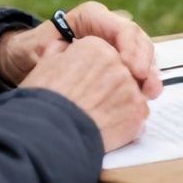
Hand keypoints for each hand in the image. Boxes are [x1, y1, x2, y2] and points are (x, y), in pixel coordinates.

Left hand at [0, 1, 163, 98]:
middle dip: (145, 62)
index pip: (121, 27)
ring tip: (150, 92)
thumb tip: (72, 56)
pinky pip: (136, 66)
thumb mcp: (37, 49)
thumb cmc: (30, 51)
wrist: (24, 60)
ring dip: (149, 73)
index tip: (132, 70)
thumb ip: (55, 52)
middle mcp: (107, 26)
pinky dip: (142, 80)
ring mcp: (114, 42)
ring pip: (142, 52)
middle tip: (147, 86)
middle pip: (137, 39)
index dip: (132, 48)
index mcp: (90, 17)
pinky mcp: (116, 58)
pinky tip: (144, 96)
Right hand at [19, 36, 152, 151]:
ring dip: (118, 103)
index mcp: (96, 47)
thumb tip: (62, 48)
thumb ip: (58, 52)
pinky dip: (126, 121)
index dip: (93, 70)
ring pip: (130, 93)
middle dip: (108, 85)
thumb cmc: (43, 102)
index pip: (103, 53)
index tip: (84, 84)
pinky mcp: (138, 112)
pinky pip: (138, 113)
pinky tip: (108, 128)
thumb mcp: (44, 67)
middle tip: (91, 102)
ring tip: (97, 116)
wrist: (51, 135)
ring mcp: (131, 88)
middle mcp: (119, 63)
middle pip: (119, 71)